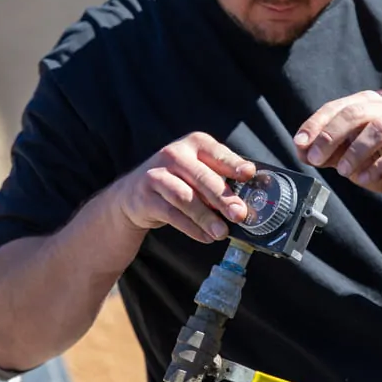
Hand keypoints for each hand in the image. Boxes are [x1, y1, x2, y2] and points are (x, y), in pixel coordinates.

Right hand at [116, 132, 255, 242]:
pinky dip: (191, 228)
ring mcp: (156, 175)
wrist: (133, 194)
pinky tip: (206, 237)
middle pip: (202, 177)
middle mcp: (174, 154)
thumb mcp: (198, 171)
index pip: (217, 152)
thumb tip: (247, 202)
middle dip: (223, 197)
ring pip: (185, 198)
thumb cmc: (178, 181)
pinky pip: (172, 214)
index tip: (248, 174)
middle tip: (240, 214)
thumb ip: (220, 179)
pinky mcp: (145, 197)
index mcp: (194, 144)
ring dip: (206, 217)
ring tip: (222, 232)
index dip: (233, 163)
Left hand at [294, 91, 381, 209]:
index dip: (315, 124)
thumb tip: (301, 150)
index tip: (300, 143)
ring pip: (378, 129)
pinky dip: (377, 167)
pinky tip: (364, 179)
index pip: (336, 108)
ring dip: (355, 151)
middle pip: (355, 114)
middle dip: (330, 136)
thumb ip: (324, 152)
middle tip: (316, 158)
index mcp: (366, 105)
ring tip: (342, 171)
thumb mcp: (345, 157)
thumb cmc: (377, 162)